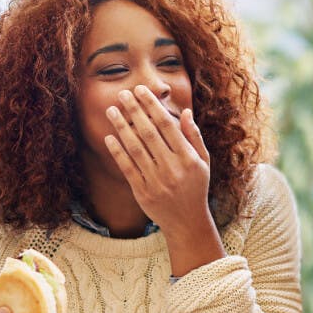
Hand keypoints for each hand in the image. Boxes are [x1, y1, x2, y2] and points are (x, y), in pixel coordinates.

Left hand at [103, 85, 211, 231]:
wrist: (187, 221)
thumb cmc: (196, 187)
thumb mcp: (203, 162)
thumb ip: (194, 137)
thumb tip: (185, 112)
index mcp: (188, 158)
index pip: (167, 125)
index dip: (152, 106)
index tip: (141, 91)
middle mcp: (172, 168)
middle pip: (149, 133)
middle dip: (134, 111)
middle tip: (122, 94)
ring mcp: (156, 181)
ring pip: (135, 148)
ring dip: (122, 127)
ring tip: (111, 110)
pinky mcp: (142, 192)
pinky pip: (127, 168)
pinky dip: (117, 152)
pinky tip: (109, 137)